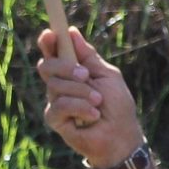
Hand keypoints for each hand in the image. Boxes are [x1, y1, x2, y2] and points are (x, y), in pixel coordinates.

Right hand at [36, 27, 143, 167]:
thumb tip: (71, 31)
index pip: (54, 52)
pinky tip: (93, 116)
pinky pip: (59, 105)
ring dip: (82, 92)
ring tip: (98, 102)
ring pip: (55, 86)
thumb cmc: (117, 106)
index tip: (50, 33)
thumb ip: (87, 56)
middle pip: (47, 65)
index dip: (49, 41)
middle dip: (66, 68)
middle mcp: (61, 84)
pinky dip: (79, 108)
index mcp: (73, 70)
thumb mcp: (106, 75)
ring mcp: (55, 101)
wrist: (121, 136)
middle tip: (86, 75)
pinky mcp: (54, 119)